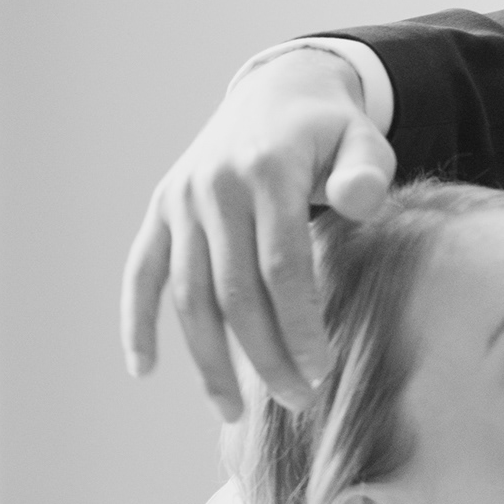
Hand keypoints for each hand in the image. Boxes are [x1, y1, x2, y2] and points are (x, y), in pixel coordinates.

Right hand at [120, 48, 395, 419]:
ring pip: (187, 294)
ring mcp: (181, 200)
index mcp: (267, 171)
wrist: (278, 91)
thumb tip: (360, 201)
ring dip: (207, 358)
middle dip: (263, 356)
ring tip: (232, 412)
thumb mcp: (362, 139)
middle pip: (234, 291)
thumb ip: (367, 171)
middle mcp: (214, 186)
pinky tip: (143, 370)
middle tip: (297, 402)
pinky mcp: (161, 210)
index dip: (299, 326)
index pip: (282, 267)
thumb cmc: (331, 132)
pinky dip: (136, 321)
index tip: (320, 374)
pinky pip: (141, 272)